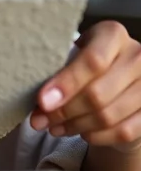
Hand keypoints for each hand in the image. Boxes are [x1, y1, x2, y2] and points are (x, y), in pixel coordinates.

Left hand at [30, 21, 140, 152]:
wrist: (120, 82)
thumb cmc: (88, 66)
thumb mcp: (73, 57)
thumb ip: (59, 72)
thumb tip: (40, 103)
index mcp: (112, 34)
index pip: (92, 61)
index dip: (66, 84)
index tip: (42, 101)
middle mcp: (137, 56)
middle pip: (97, 93)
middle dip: (63, 111)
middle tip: (40, 120)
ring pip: (108, 116)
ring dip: (75, 126)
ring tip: (54, 127)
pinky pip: (123, 132)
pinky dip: (96, 136)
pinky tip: (80, 133)